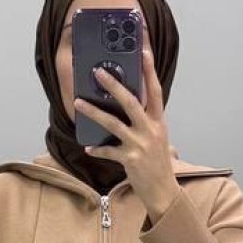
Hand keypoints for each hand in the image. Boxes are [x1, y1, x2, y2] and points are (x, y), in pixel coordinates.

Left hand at [74, 38, 178, 217]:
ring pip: (113, 123)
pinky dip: (98, 149)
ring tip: (79, 102)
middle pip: (131, 101)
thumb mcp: (157, 138)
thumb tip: (129, 106)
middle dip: (113, 85)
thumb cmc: (158, 163)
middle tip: (98, 71)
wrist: (163, 191)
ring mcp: (140, 144)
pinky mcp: (130, 159)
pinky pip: (108, 151)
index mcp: (158, 122)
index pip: (155, 91)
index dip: (150, 71)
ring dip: (94, 112)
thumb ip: (146, 121)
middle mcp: (150, 130)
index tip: (144, 51)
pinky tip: (88, 147)